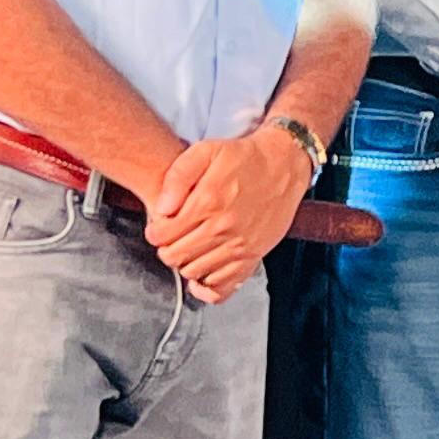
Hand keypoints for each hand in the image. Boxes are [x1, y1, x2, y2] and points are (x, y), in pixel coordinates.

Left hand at [148, 125, 311, 301]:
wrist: (284, 164)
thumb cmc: (244, 157)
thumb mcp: (206, 151)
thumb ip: (177, 176)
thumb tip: (162, 208)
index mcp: (208, 202)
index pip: (162, 236)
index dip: (155, 232)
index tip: (160, 226)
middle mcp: (223, 228)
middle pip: (175, 257)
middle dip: (167, 248)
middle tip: (173, 238)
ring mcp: (239, 246)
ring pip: (194, 272)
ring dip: (185, 263)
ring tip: (190, 248)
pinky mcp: (253, 256)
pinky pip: (223, 287)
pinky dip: (207, 285)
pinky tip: (204, 272)